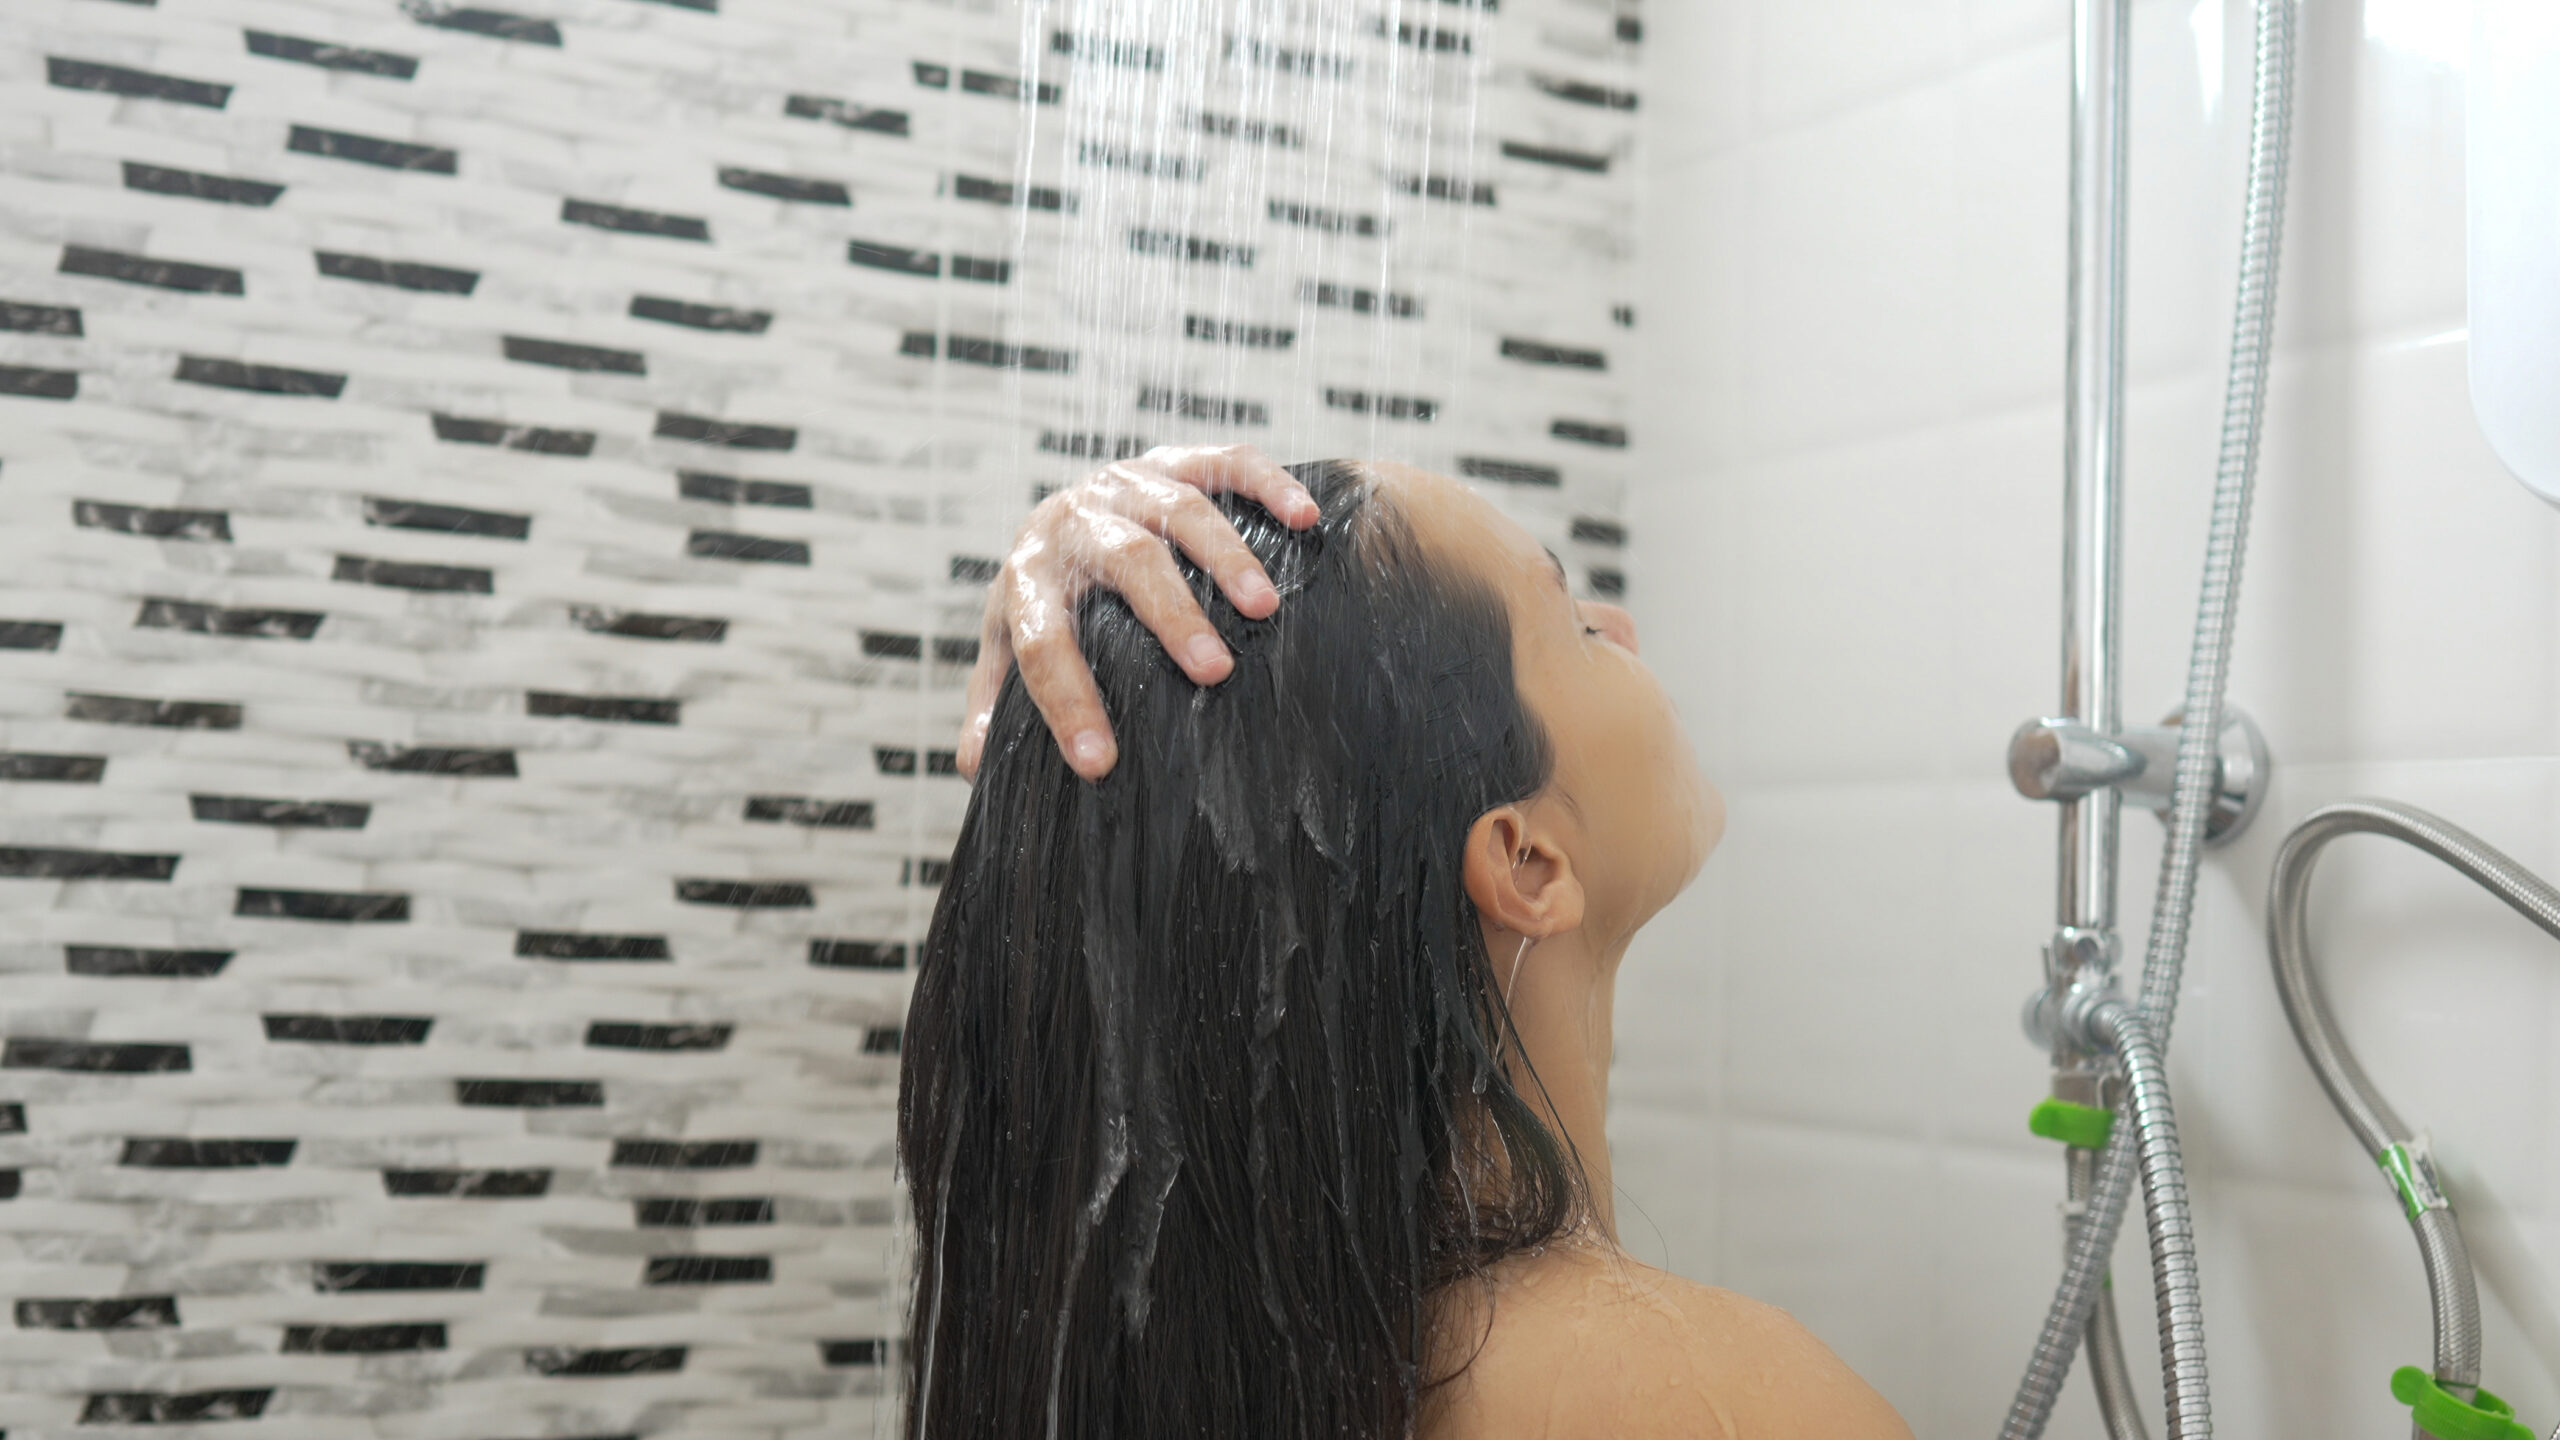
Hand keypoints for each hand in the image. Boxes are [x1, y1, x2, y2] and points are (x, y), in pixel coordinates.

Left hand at [959, 443, 1321, 780]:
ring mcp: (1131, 483)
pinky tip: (1305, 518)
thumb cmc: (1047, 597)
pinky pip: (1228, 464)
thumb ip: (995, 700)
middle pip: (1123, 559)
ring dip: (1225, 557)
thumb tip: (975, 768)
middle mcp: (1076, 520)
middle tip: (1215, 670)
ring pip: (1180, 510)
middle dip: (1170, 614)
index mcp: (1029, 575)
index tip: (1100, 763)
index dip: (1067, 700)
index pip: (1041, 639)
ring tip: (1265, 608)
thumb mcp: (1011, 644)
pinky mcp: (1179, 460)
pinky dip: (1268, 485)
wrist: (1066, 512)